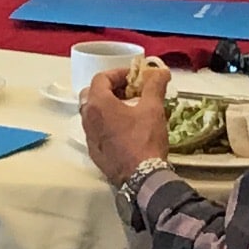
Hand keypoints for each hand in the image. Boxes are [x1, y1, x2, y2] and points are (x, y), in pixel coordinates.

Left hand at [77, 60, 168, 184]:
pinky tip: (125, 129)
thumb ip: (154, 86)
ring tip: (129, 109)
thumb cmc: (145, 140)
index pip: (101, 78)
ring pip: (93, 113)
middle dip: (111, 89)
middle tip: (130, 91)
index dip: (118, 73)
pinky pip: (96, 130)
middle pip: (92, 94)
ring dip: (108, 106)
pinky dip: (107, 123)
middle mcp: (87, 119)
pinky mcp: (94, 152)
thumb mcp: (153, 109)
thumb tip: (160, 72)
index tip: (134, 77)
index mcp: (98, 104)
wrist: (141, 177)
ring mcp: (89, 137)